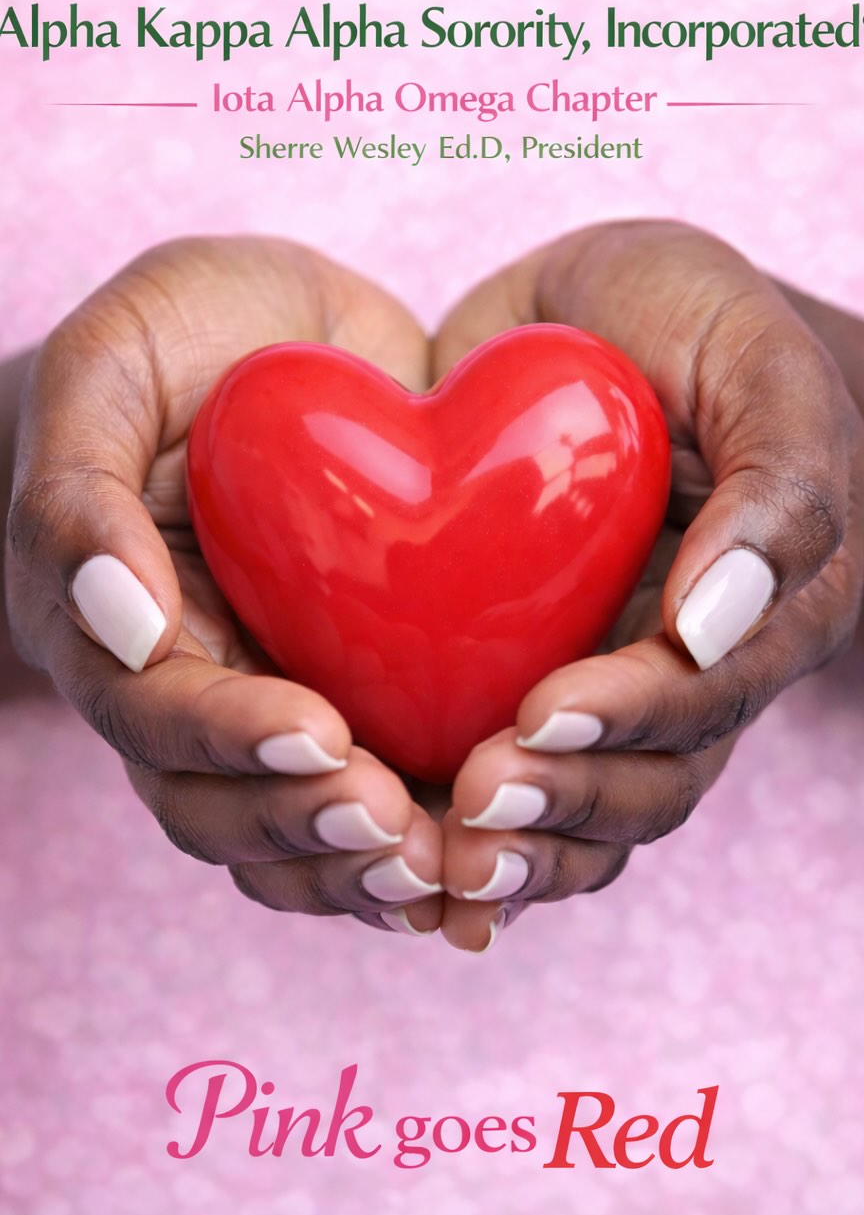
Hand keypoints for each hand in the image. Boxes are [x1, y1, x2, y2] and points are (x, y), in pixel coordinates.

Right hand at [5, 237, 444, 935]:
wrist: (277, 344)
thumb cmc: (170, 344)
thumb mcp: (108, 368)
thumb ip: (81, 489)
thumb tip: (120, 624)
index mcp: (109, 624)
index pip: (153, 713)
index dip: (229, 741)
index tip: (320, 735)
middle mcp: (188, 687)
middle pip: (217, 810)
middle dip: (304, 830)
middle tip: (398, 828)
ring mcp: (271, 703)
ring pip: (293, 837)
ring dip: (364, 870)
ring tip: (449, 870)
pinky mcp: (361, 699)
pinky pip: (378, 802)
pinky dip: (429, 845)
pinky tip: (497, 861)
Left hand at [432, 221, 863, 951]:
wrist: (600, 321)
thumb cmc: (693, 322)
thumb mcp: (751, 361)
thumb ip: (777, 481)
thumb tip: (716, 625)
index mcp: (768, 606)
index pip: (711, 694)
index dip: (632, 717)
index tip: (538, 712)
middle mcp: (696, 672)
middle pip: (652, 782)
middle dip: (567, 803)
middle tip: (475, 800)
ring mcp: (614, 688)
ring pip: (588, 813)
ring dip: (521, 852)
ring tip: (437, 864)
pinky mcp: (528, 685)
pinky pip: (519, 788)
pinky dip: (472, 842)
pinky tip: (414, 878)